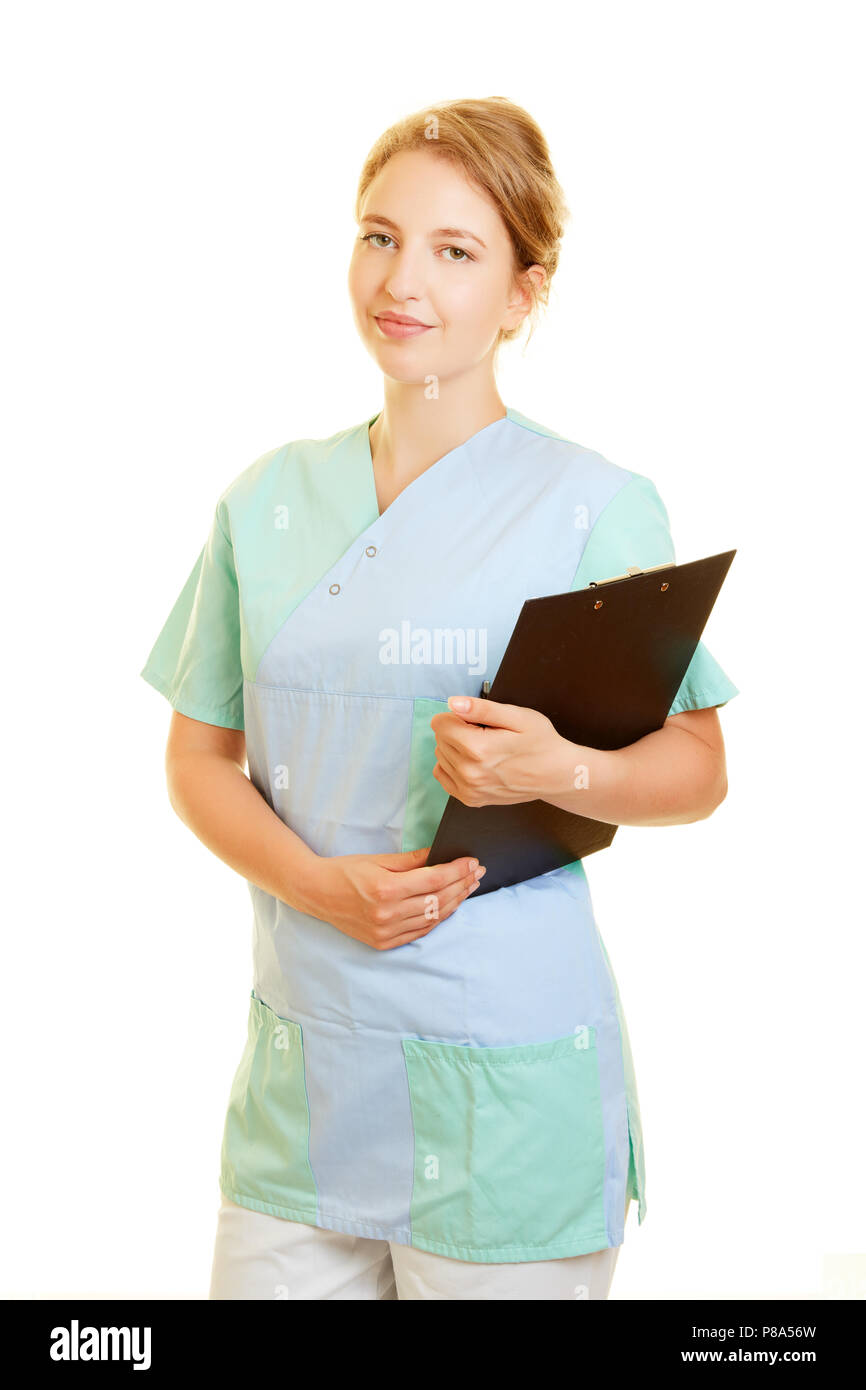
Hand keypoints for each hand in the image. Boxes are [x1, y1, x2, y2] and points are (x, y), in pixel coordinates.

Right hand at [307, 847, 485, 950]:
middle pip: (438, 900)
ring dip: (455, 902)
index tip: (472, 862)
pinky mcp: (383, 943)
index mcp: (386, 889)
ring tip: (468, 888)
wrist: (315, 893)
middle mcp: (388, 914)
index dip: (457, 871)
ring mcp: (386, 932)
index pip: (434, 880)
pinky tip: (449, 906)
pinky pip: (420, 932)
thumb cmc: (345, 871)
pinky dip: (437, 919)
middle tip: (478, 873)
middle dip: (462, 885)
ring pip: (433, 919)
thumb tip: (440, 855)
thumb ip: (412, 860)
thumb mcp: (378, 860)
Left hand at [430, 695, 567, 806]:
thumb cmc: (541, 743)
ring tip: (484, 748)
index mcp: (478, 749)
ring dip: (455, 747)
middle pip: (440, 738)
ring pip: (441, 755)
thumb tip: (453, 703)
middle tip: (486, 733)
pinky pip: (443, 775)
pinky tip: (472, 761)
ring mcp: (469, 789)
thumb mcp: (518, 716)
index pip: (440, 723)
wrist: (556, 775)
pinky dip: (452, 765)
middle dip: (457, 730)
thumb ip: (482, 708)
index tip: (477, 720)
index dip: (458, 715)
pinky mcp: (470, 799)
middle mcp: (469, 772)